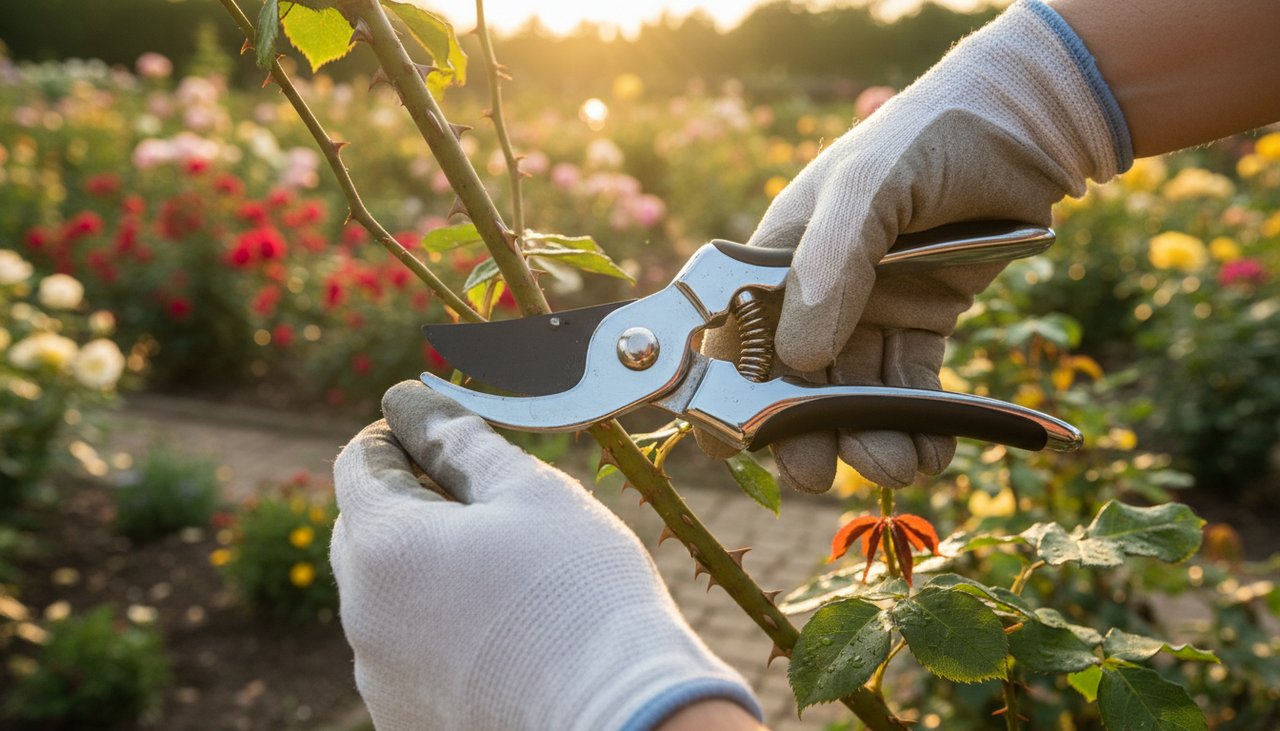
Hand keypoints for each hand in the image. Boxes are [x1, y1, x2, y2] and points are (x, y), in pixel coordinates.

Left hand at [330, 381, 760, 730]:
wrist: (620, 716)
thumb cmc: (580, 591)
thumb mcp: (529, 492)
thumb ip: (460, 439)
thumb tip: (412, 400)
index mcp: (385, 545)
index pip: (358, 463)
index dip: (396, 436)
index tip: (438, 432)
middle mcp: (362, 616)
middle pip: (363, 531)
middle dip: (404, 500)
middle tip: (475, 495)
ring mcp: (380, 676)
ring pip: (383, 597)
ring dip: (420, 568)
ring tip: (499, 569)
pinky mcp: (405, 719)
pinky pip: (404, 653)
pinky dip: (434, 627)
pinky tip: (499, 627)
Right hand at [697, 0, 1129, 490]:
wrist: (1022, 129)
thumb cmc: (927, 139)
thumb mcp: (869, 187)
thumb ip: (830, 262)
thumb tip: (799, 356)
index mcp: (777, 258)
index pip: (731, 334)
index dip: (723, 390)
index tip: (730, 443)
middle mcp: (815, 293)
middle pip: (793, 380)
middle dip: (804, 431)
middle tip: (819, 474)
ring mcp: (868, 312)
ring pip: (854, 394)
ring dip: (870, 438)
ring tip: (900, 467)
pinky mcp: (922, 326)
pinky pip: (910, 388)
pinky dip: (919, 425)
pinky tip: (933, 452)